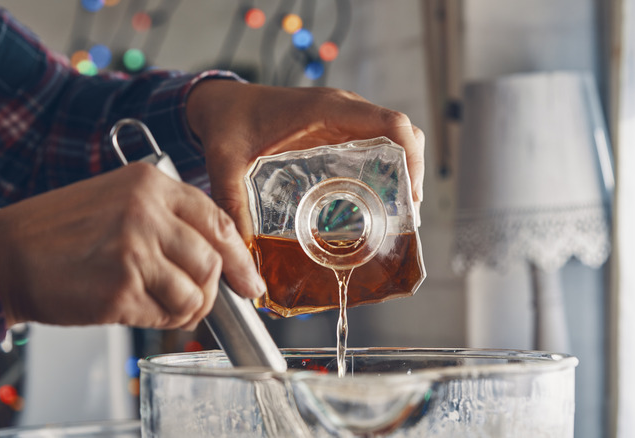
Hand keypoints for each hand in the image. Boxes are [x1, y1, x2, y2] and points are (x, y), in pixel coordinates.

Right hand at [0, 163, 264, 329]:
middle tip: (199, 302)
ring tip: (164, 306)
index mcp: (150, 183)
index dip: (239, 256)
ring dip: (187, 309)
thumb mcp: (119, 201)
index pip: (218, 219)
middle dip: (212, 290)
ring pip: (195, 293)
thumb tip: (220, 259)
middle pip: (212, 260)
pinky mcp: (120, 288)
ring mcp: (134, 250)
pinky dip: (161, 321)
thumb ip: (169, 220)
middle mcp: (145, 212)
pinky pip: (166, 315)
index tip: (248, 280)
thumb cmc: (61, 232)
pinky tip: (140, 310)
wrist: (6, 255)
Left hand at [186, 80, 424, 237]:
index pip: (391, 123)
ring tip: (396, 213)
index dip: (413, 157)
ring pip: (393, 137)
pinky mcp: (337, 129)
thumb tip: (242, 258)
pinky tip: (373, 200)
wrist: (220, 103)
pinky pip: (375, 142)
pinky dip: (386, 167)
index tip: (413, 195)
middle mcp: (342, 111)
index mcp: (326, 111)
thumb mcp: (226, 167)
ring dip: (403, 170)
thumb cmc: (227, 124)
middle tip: (406, 214)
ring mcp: (342, 119)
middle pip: (402, 132)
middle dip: (413, 171)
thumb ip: (233, 209)